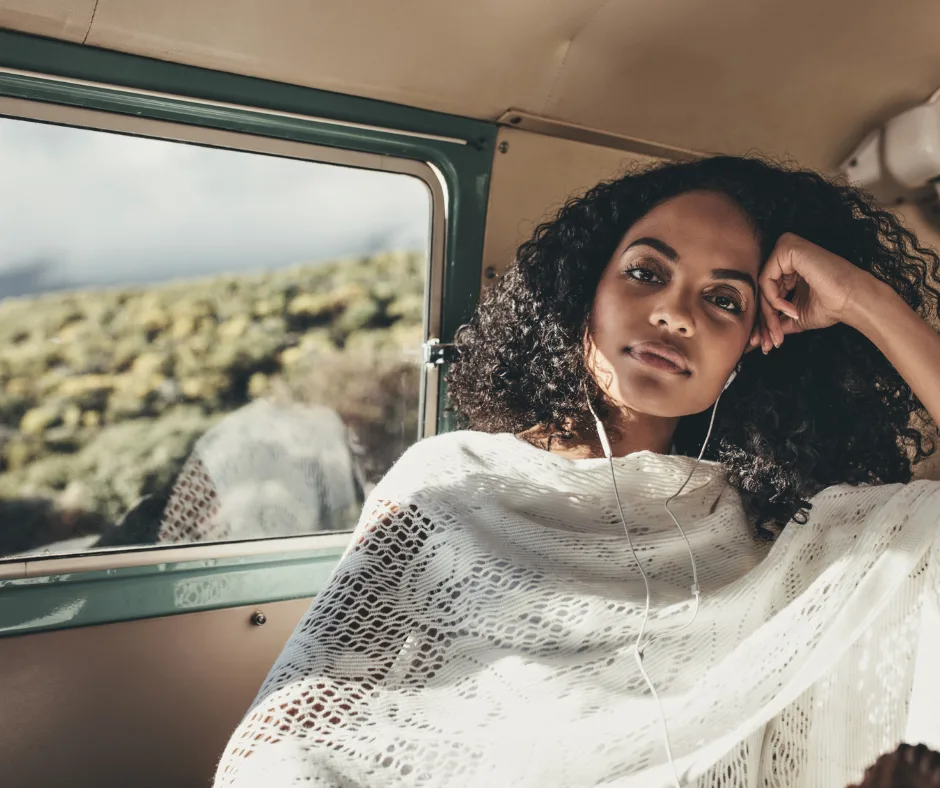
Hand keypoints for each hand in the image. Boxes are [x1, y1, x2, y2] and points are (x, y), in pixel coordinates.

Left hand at [749, 233, 875, 353]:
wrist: (854, 300)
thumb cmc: (831, 306)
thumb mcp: (795, 316)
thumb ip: (774, 320)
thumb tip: (753, 339)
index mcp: (787, 268)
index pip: (765, 293)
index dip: (764, 320)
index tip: (765, 344)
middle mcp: (785, 255)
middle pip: (761, 290)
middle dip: (764, 321)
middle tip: (767, 344)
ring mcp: (785, 249)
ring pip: (762, 287)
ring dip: (768, 315)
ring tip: (779, 331)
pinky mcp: (787, 248)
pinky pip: (766, 279)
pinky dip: (774, 300)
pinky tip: (791, 310)